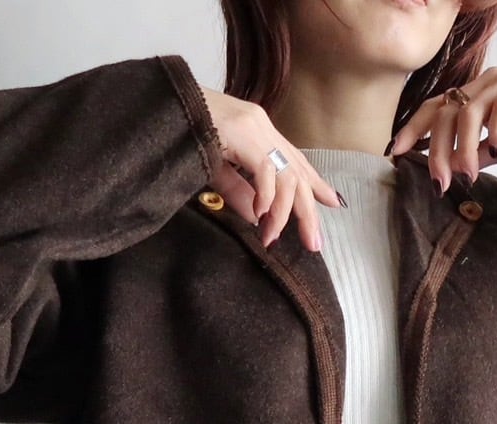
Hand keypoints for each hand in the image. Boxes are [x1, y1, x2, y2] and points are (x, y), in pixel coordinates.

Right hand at [197, 85, 342, 250]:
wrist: (163, 107)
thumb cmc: (183, 135)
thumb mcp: (215, 170)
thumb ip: (239, 192)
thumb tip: (258, 217)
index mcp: (258, 132)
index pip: (294, 160)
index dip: (315, 183)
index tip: (333, 203)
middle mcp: (262, 127)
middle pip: (297, 174)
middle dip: (308, 212)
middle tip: (315, 244)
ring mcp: (254, 127)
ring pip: (286, 175)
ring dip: (283, 213)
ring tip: (273, 237)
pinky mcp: (242, 132)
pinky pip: (265, 170)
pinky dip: (266, 196)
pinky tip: (261, 215)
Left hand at [386, 67, 496, 193]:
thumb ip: (474, 156)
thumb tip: (450, 173)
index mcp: (470, 96)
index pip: (433, 108)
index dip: (413, 128)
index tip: (395, 153)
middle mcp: (482, 85)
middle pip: (447, 113)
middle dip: (438, 151)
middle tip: (439, 182)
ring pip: (470, 111)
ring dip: (464, 147)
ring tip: (468, 176)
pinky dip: (495, 129)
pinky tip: (496, 150)